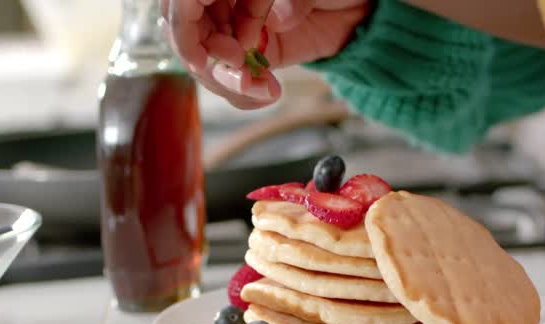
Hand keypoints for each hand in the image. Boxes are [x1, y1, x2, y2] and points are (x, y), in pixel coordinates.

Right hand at [161, 0, 367, 109]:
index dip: (183, 29)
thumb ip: (280, 0)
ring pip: (205, 62)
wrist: (362, 6)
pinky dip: (244, 93)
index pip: (181, 3)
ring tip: (261, 86)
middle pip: (184, 34)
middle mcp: (222, 1)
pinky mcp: (251, 57)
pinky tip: (268, 91)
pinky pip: (232, 81)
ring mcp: (234, 29)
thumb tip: (260, 29)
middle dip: (206, 57)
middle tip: (239, 62)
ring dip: (227, 81)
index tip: (202, 55)